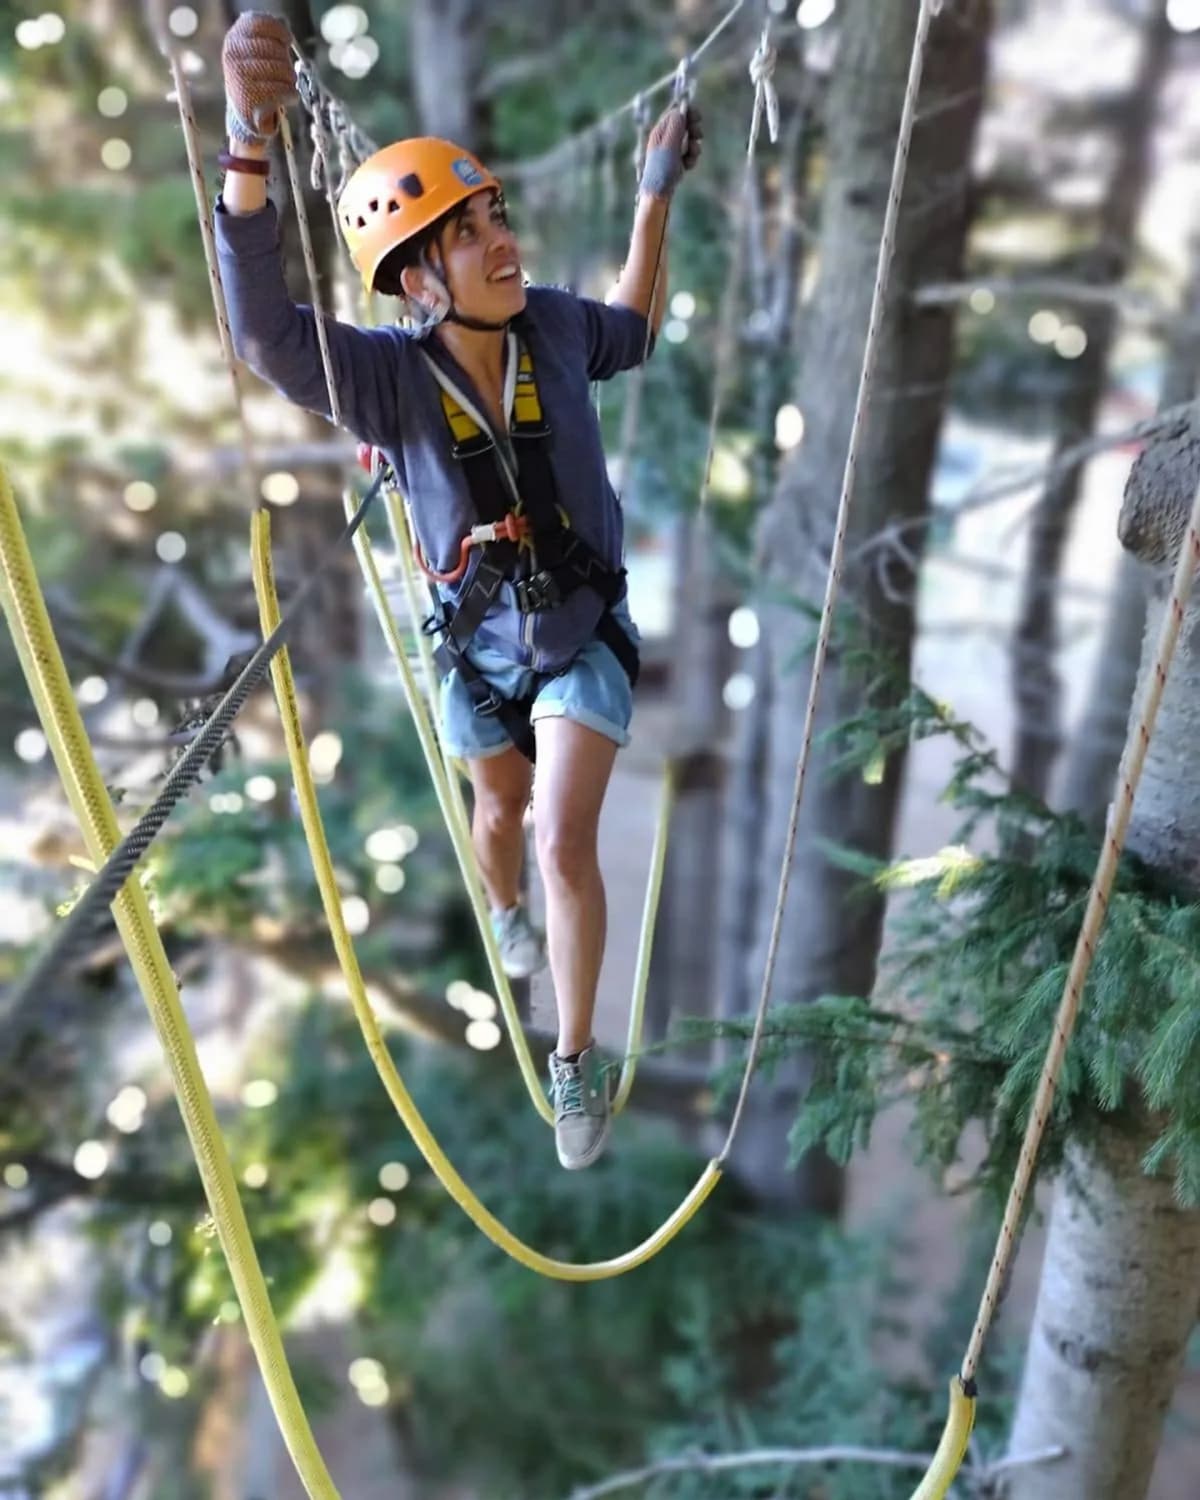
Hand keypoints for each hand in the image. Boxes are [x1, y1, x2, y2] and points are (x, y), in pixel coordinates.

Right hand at [221, 11, 296, 144]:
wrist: (246, 119)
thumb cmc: (256, 84)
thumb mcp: (254, 57)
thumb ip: (265, 41)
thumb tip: (284, 31)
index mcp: (234, 41)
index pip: (260, 24)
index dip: (279, 32)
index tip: (287, 40)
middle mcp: (233, 55)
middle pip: (275, 49)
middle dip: (286, 63)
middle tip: (285, 75)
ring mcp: (240, 76)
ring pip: (281, 69)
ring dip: (290, 81)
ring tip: (285, 87)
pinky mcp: (251, 97)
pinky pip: (282, 90)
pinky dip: (291, 95)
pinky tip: (288, 98)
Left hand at [640, 101, 703, 199]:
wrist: (659, 192)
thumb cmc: (662, 168)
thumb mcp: (670, 144)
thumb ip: (676, 125)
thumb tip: (682, 109)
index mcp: (660, 131)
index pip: (675, 113)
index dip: (688, 114)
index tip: (698, 118)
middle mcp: (665, 138)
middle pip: (684, 125)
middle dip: (693, 131)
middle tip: (698, 136)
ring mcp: (671, 150)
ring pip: (689, 141)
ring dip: (694, 147)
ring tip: (691, 156)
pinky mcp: (676, 161)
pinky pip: (688, 154)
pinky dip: (691, 158)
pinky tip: (688, 166)